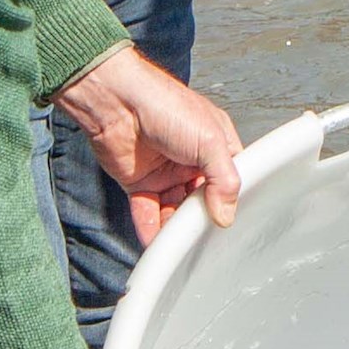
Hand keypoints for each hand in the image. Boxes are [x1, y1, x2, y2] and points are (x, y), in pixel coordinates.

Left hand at [54, 46, 241, 241]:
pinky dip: (151, 230)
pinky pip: (148, 212)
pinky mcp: (139, 183)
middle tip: (206, 240)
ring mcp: (165, 173)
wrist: (116, 100)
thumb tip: (226, 214)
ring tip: (182, 247)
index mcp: (214, 145)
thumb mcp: (209, 140)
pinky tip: (157, 244)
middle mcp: (191, 161)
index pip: (229, 181)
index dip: (231, 201)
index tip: (232, 223)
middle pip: (202, 201)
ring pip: (175, 211)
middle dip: (202, 221)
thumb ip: (224, 180)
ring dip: (176, 230)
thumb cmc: (163, 104)